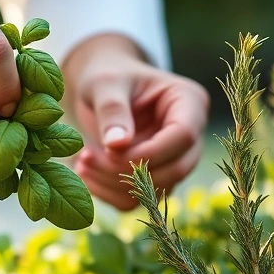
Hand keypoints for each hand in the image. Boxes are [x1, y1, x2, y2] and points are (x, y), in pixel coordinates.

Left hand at [65, 35, 209, 209]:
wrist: (100, 86)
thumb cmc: (107, 75)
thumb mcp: (105, 83)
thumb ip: (112, 110)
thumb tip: (118, 146)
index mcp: (189, 102)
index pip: (184, 136)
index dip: (149, 151)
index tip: (109, 149)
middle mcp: (191, 134)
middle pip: (176, 168)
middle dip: (129, 171)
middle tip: (86, 158)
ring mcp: (175, 159)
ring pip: (157, 190)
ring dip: (115, 185)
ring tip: (82, 162)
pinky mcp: (155, 177)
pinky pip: (138, 199)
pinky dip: (109, 194)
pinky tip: (86, 173)